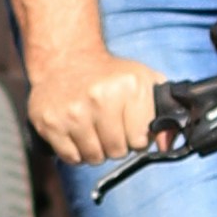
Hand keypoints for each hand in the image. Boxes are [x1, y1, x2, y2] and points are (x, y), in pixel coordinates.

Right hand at [25, 42, 166, 163]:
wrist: (66, 59)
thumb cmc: (110, 75)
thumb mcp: (143, 82)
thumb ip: (164, 112)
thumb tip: (166, 145)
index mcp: (129, 86)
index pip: (140, 141)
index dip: (135, 136)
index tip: (128, 124)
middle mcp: (100, 97)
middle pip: (117, 152)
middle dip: (115, 144)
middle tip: (108, 126)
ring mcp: (72, 110)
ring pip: (93, 157)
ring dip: (95, 149)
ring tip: (92, 128)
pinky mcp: (49, 121)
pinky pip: (71, 158)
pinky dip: (75, 151)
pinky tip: (75, 131)